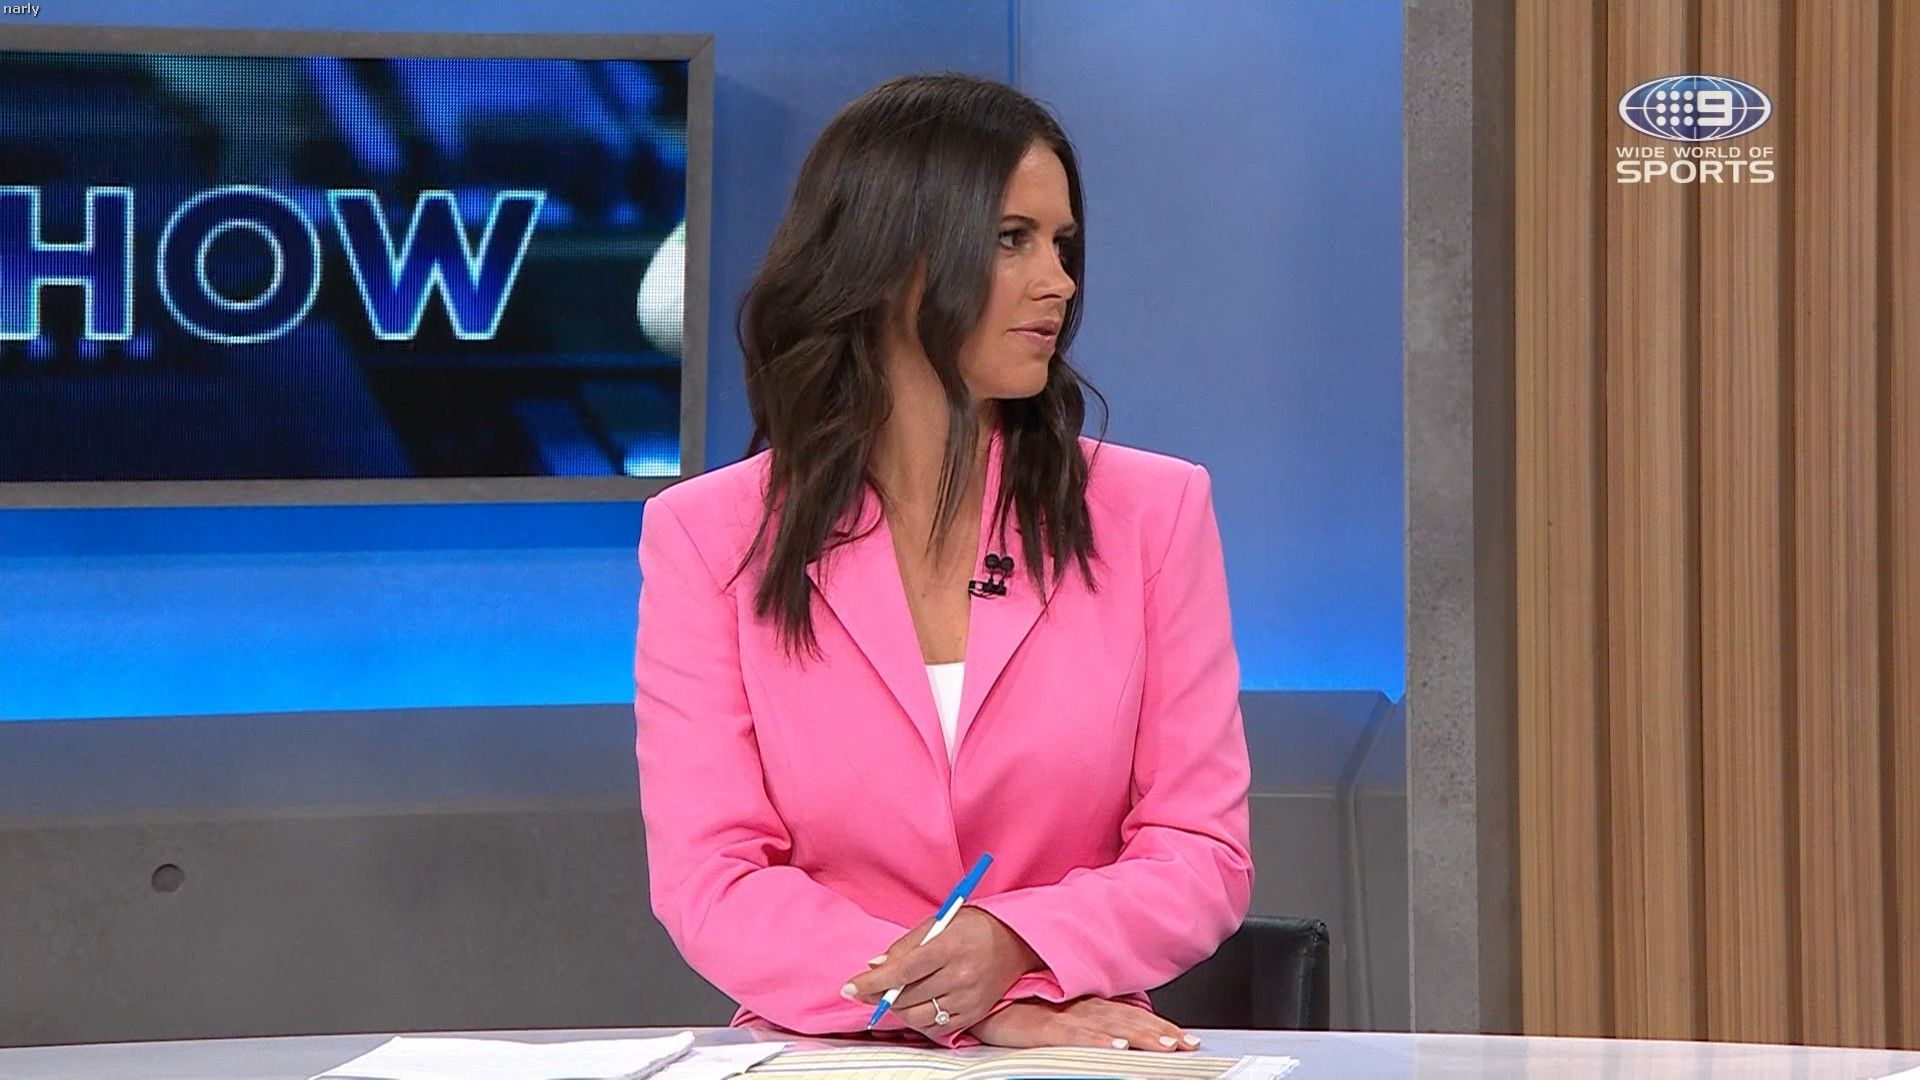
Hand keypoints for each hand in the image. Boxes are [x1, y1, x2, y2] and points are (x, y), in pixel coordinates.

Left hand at [841, 908, 1040, 1036]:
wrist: (1016, 940)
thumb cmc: (973, 926)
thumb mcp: (939, 922)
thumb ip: (905, 945)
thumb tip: (874, 967)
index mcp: (950, 946)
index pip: (903, 970)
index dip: (872, 983)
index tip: (849, 988)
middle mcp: (962, 975)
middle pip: (907, 996)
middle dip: (880, 996)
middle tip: (868, 989)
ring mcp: (970, 999)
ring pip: (918, 1016)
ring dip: (898, 1009)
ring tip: (893, 996)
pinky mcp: (975, 1014)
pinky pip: (936, 1028)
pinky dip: (918, 1020)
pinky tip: (916, 1006)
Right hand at [970, 997, 1202, 1052]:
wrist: (972, 988)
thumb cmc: (1007, 1001)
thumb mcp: (1049, 1008)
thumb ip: (1079, 1017)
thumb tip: (1113, 1030)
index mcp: (1082, 1002)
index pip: (1127, 1015)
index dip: (1156, 1026)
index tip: (1184, 1038)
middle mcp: (1076, 1005)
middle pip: (1125, 1021)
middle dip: (1158, 1034)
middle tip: (1187, 1046)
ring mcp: (1058, 1015)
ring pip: (1107, 1027)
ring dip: (1138, 1037)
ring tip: (1166, 1046)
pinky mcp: (1037, 1028)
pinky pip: (1071, 1036)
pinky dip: (1095, 1041)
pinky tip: (1116, 1049)